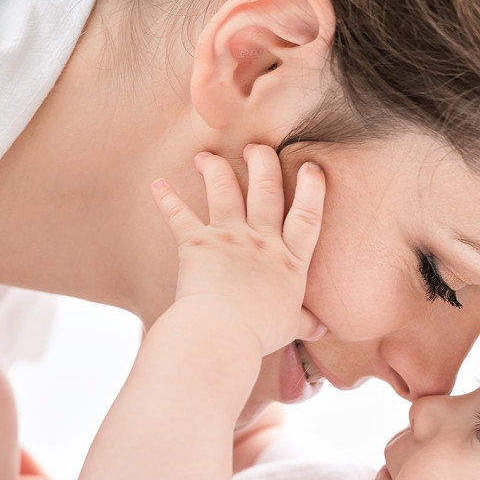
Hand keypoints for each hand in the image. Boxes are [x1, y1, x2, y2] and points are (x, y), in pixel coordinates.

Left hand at [151, 145, 324, 355]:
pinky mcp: (197, 242)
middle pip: (266, 190)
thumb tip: (322, 329)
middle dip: (263, 162)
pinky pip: (179, 215)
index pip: (307, 217)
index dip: (311, 189)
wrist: (223, 332)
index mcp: (290, 260)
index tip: (310, 167)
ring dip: (215, 168)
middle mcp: (262, 240)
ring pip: (225, 189)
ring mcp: (229, 237)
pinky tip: (157, 184)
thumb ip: (305, 321)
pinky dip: (166, 198)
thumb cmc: (259, 332)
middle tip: (257, 146)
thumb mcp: (290, 326)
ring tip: (206, 157)